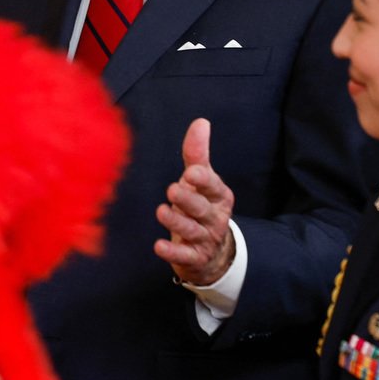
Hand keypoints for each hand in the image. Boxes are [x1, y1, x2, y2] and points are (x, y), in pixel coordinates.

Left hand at [154, 118, 236, 286]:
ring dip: (177, 222)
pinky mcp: (195, 258)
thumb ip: (198, 154)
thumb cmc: (201, 206)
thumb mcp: (201, 181)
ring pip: (192, 231)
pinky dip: (173, 252)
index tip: (190, 172)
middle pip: (202, 209)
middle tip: (172, 190)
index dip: (203, 180)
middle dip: (188, 200)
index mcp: (219, 196)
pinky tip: (159, 246)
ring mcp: (206, 239)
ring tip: (161, 211)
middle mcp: (215, 218)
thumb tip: (201, 121)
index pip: (213, 186)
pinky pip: (185, 256)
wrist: (211, 252)